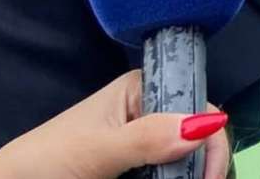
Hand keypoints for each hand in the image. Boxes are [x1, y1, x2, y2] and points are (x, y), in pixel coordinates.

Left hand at [0, 70, 229, 178]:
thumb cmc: (46, 161)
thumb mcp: (97, 150)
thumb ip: (147, 139)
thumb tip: (206, 124)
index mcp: (143, 89)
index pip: (199, 105)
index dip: (212, 140)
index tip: (211, 178)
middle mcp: (151, 112)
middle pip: (199, 137)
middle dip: (203, 166)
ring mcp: (146, 144)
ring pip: (187, 161)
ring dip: (190, 175)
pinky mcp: (139, 169)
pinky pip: (169, 173)